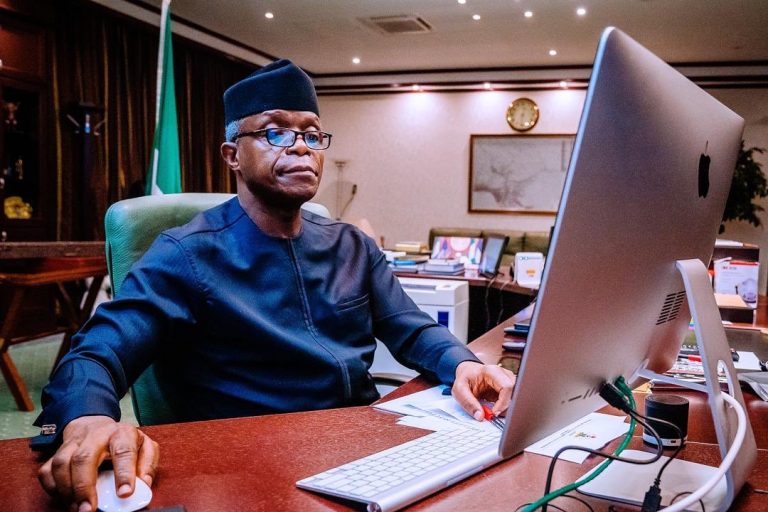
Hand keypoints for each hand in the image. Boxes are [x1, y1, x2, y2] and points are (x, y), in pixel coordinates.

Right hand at [37, 416, 158, 511]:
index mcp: (121, 434)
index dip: (124, 474)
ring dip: (67, 490)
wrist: (96, 424)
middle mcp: (95, 436)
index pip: (123, 451)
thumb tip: (144, 484)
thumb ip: (147, 464)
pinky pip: (47, 471)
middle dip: (84, 487)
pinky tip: (65, 498)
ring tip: (77, 507)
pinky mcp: (58, 452)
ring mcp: (73, 443)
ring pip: (61, 463)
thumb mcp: (144, 447)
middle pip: (83, 458)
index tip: (125, 494)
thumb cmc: (123, 441)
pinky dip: (53, 488)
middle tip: (89, 509)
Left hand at [451, 361, 515, 420]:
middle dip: (505, 407)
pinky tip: (495, 409)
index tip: (494, 412)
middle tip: (493, 414)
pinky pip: (511, 400)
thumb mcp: (459, 390)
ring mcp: (507, 380)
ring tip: (492, 411)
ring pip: (515, 397)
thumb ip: (468, 403)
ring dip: (505, 408)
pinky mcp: (508, 388)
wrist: (468, 373)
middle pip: (514, 392)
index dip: (503, 402)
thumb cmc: (465, 378)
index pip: (506, 386)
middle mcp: (503, 374)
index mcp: (491, 371)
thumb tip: (480, 416)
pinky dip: (504, 407)